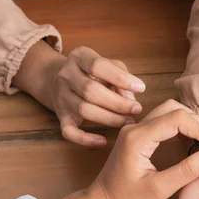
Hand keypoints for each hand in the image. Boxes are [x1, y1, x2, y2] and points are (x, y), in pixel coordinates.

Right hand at [13, 41, 145, 146]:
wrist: (57, 79)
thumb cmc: (93, 73)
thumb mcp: (108, 65)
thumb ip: (122, 77)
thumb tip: (131, 100)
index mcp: (79, 57)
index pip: (98, 66)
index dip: (120, 78)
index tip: (141, 88)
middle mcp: (66, 75)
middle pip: (90, 90)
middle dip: (117, 103)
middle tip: (137, 110)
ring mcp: (61, 96)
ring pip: (84, 110)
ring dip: (109, 119)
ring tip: (128, 122)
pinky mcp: (60, 116)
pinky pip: (68, 131)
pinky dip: (85, 139)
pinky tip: (103, 141)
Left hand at [48, 102, 198, 198]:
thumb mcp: (158, 190)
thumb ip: (186, 171)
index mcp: (138, 138)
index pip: (176, 119)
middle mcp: (135, 128)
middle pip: (173, 109)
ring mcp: (135, 130)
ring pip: (169, 112)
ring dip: (191, 122)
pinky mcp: (138, 135)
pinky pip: (163, 122)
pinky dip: (181, 127)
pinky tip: (193, 140)